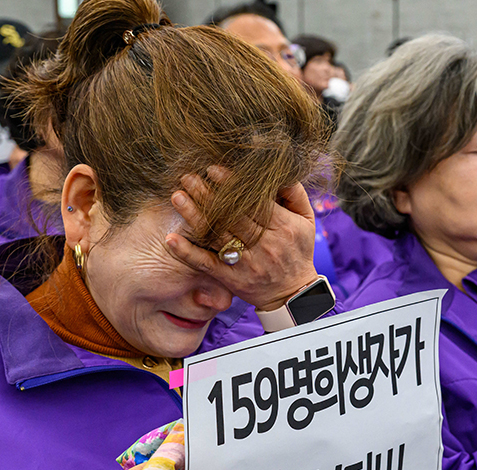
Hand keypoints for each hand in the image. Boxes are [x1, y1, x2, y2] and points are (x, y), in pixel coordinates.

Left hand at [164, 166, 319, 311]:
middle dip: (208, 195)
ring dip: (194, 216)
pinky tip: (171, 239)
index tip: (213, 170)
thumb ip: (295, 193)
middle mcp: (264, 245)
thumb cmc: (298, 250)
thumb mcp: (306, 219)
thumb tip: (280, 170)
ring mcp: (246, 263)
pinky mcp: (231, 278)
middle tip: (188, 177)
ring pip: (217, 236)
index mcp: (283, 227)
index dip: (233, 185)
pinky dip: (188, 253)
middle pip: (232, 217)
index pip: (255, 202)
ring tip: (177, 197)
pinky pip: (207, 264)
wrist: (292, 293)